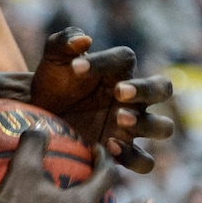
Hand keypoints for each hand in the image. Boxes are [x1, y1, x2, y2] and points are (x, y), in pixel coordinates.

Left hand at [30, 27, 173, 173]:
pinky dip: (133, 157)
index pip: (125, 58)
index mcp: (117, 70)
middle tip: (119, 92)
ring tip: (118, 118)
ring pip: (163, 126)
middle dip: (146, 90)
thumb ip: (63, 41)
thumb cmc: (52, 85)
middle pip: (163, 88)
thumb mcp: (52, 60)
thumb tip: (85, 40)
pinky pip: (145, 162)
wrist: (38, 118)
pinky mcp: (122, 152)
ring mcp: (130, 126)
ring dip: (145, 123)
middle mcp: (131, 97)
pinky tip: (107, 146)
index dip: (104, 61)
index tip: (75, 69)